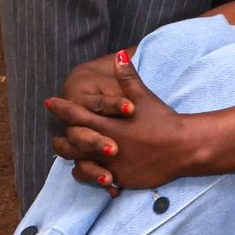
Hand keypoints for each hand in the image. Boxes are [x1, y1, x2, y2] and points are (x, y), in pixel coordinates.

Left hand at [46, 60, 193, 191]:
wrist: (183, 148)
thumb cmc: (163, 120)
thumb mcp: (145, 97)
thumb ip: (128, 78)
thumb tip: (119, 55)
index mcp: (108, 124)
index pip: (76, 114)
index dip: (61, 108)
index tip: (51, 103)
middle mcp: (104, 145)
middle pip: (71, 143)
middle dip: (60, 139)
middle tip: (56, 136)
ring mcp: (110, 164)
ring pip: (79, 164)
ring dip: (72, 158)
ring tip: (70, 155)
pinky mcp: (119, 178)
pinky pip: (96, 180)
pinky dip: (90, 175)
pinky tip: (89, 171)